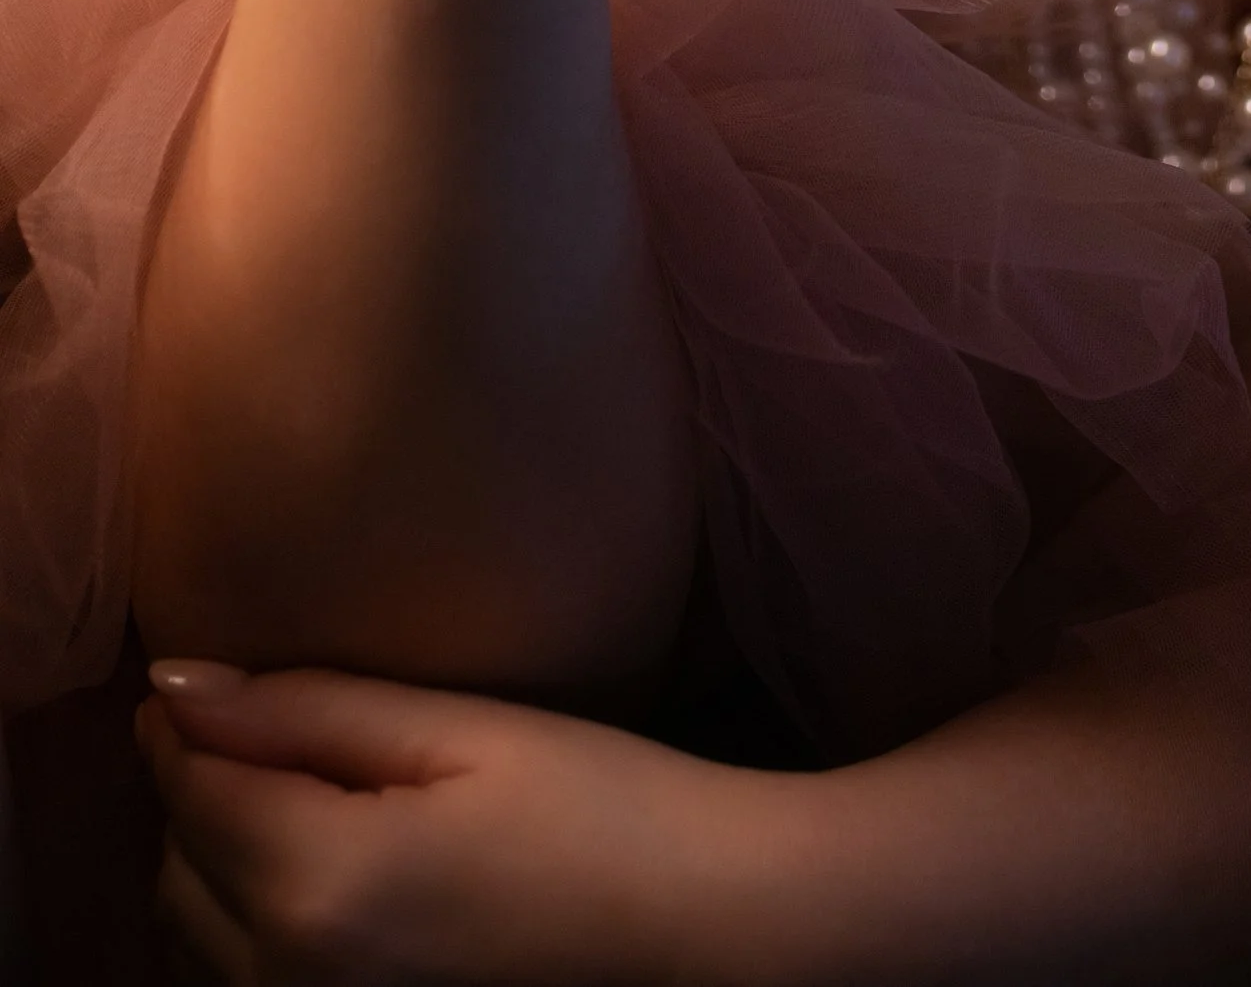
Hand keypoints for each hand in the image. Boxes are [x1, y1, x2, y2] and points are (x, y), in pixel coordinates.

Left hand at [140, 660, 771, 986]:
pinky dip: (248, 924)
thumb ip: (311, 711)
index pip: (190, 789)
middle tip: (269, 723)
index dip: (183, 722)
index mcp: (314, 883)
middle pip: (179, 865)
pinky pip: (241, 982)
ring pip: (196, 934)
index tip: (194, 674)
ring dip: (217, 861)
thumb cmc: (596, 804)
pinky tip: (317, 875)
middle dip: (204, 788)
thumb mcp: (461, 731)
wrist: (694, 926)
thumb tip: (177, 686)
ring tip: (293, 792)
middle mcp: (285, 979)